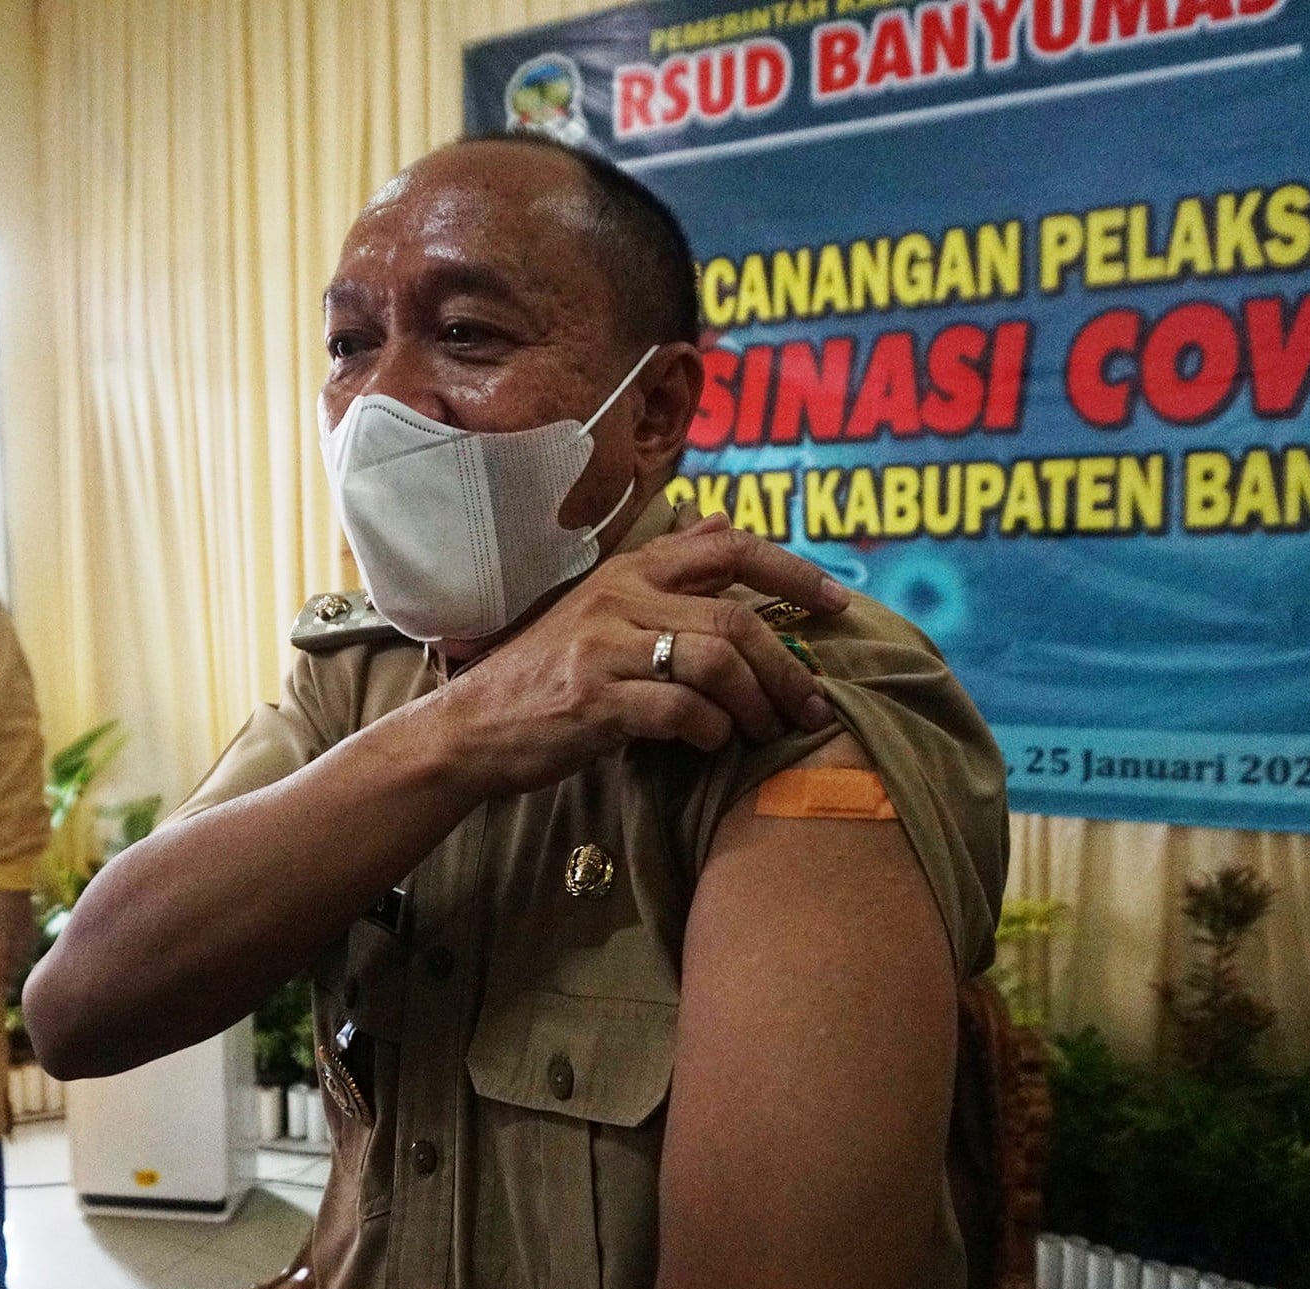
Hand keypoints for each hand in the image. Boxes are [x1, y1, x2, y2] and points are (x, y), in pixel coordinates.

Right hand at [427, 513, 849, 798]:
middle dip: (787, 667)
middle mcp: (619, 598)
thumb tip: (723, 521)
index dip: (794, 573)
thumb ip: (667, 568)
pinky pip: (681, 711)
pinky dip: (712, 732)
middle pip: (735, 619)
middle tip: (812, 706)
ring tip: (767, 731)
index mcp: (629, 571)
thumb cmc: (547, 674)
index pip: (730, 548)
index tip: (839, 604)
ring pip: (715, 662)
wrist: (470, 728)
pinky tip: (713, 745)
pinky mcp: (594, 701)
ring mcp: (604, 648)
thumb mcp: (602, 605)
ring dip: (757, 704)